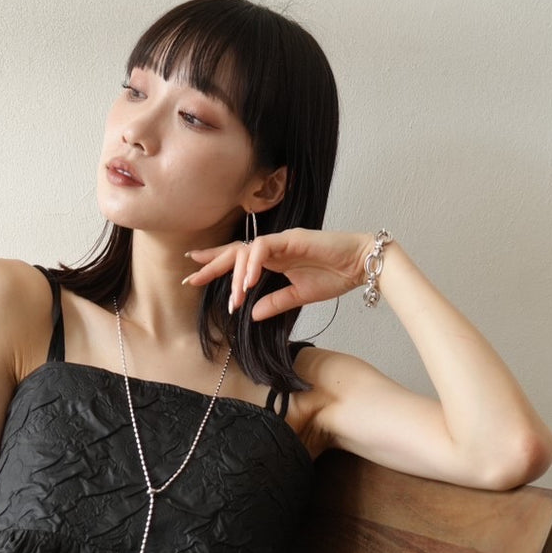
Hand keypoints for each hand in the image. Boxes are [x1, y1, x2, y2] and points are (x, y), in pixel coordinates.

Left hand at [183, 228, 372, 320]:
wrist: (360, 265)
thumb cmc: (335, 276)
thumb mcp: (299, 296)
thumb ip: (275, 302)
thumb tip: (251, 314)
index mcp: (274, 259)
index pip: (239, 259)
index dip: (216, 264)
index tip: (195, 274)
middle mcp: (274, 247)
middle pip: (235, 251)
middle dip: (212, 263)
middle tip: (191, 278)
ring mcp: (282, 241)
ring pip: (247, 251)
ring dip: (237, 276)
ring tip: (234, 298)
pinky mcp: (293, 238)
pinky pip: (264, 248)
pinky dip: (254, 264)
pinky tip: (248, 280)